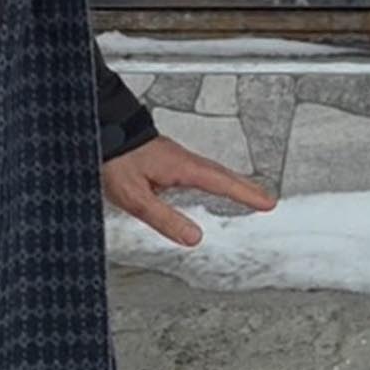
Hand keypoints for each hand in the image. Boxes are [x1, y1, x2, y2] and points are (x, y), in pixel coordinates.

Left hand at [102, 135, 276, 245]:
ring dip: (233, 182)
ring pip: (213, 171)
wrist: (102, 132)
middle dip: (247, 188)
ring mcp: (177, 157)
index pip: (221, 184)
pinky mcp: (168, 158)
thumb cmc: (115, 160)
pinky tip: (212, 184)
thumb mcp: (136, 197)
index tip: (267, 203)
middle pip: (224, 175)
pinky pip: (201, 169)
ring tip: (247, 193)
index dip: (246, 194)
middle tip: (267, 200)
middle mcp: (183, 160)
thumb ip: (165, 218)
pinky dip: (215, 177)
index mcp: (181, 168)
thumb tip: (194, 237)